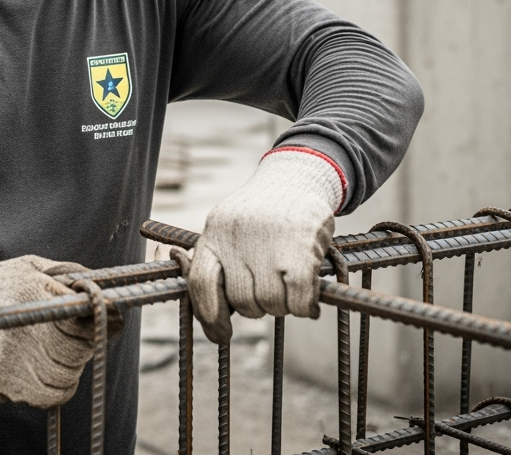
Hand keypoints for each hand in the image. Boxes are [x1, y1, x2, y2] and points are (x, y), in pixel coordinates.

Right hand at [0, 255, 97, 407]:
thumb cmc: (0, 285)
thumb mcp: (34, 266)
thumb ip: (70, 275)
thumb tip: (105, 292)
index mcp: (32, 292)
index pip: (82, 319)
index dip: (95, 323)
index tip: (99, 322)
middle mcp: (21, 326)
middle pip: (76, 352)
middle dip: (82, 346)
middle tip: (73, 338)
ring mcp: (9, 358)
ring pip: (65, 379)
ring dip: (69, 369)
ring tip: (56, 354)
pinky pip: (45, 397)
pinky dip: (53, 389)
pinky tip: (44, 371)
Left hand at [182, 150, 342, 342]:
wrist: (298, 177)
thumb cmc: (261, 214)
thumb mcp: (230, 228)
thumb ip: (221, 264)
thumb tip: (214, 316)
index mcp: (214, 233)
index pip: (201, 283)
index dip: (210, 317)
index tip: (223, 334)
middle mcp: (237, 237)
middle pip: (241, 300)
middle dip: (256, 307)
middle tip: (270, 293)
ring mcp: (269, 242)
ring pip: (270, 303)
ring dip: (282, 307)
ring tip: (290, 290)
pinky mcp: (301, 248)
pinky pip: (299, 299)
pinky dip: (305, 307)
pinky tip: (309, 302)